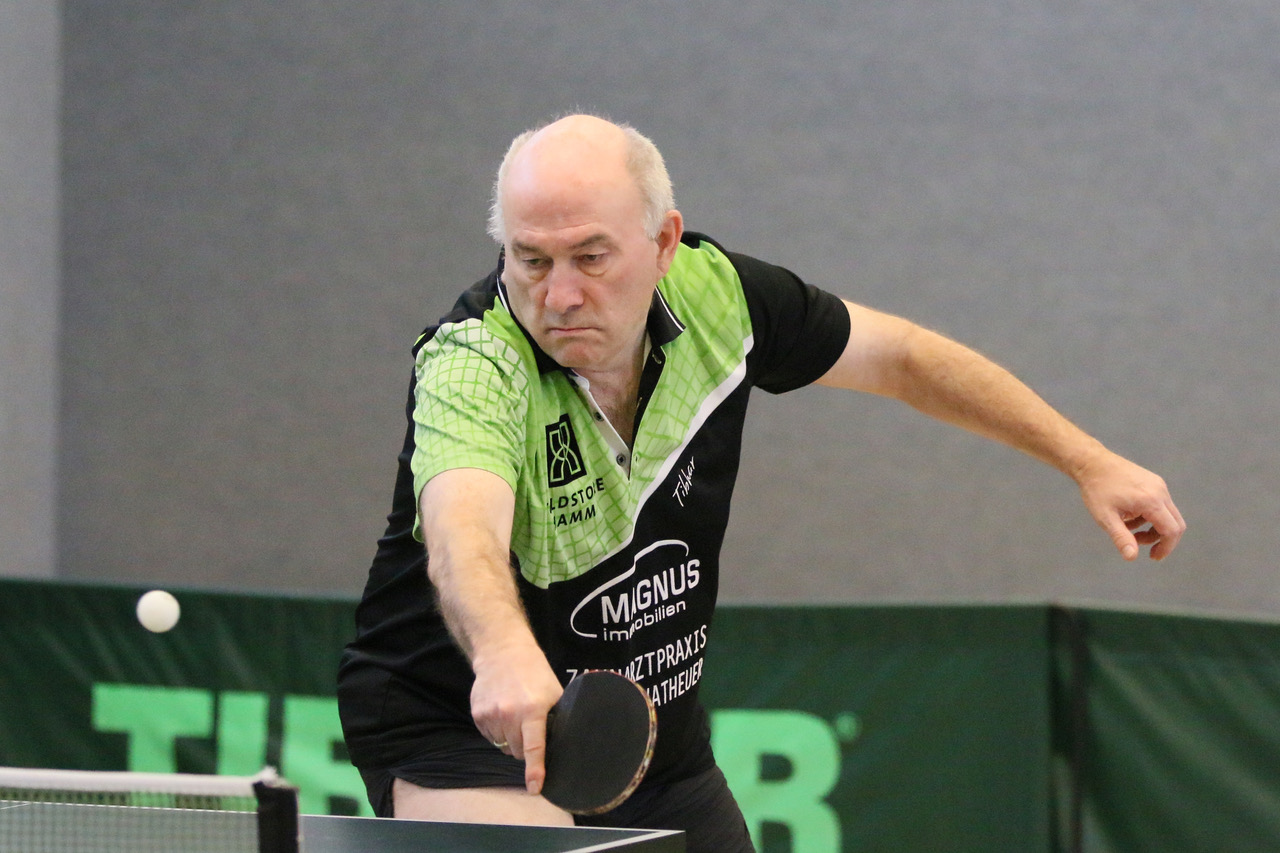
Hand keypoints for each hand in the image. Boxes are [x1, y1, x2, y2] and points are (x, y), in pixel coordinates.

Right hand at [469, 639, 563, 795]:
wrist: (502, 652)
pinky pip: (490, 737)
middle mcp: (509, 714)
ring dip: (511, 738)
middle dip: (526, 746)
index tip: (534, 788)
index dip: (535, 770)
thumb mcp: (554, 691)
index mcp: (532, 710)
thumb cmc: (534, 672)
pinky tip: (502, 711)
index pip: (534, 747)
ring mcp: (491, 715)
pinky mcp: (478, 715)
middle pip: (519, 752)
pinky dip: (498, 731)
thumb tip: (568, 743)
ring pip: (504, 746)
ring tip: (515, 713)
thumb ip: (557, 718)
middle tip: (530, 725)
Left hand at [1075, 450, 1185, 560]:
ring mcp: (1158, 485)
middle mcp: (1160, 491)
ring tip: (1127, 528)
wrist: (1092, 462)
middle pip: (1175, 523)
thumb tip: (1131, 557)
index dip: (1166, 548)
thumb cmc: (1096, 489)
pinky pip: (1160, 504)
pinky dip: (1149, 515)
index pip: (1172, 530)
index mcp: (1151, 501)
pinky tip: (1128, 516)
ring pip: (1168, 514)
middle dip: (1161, 539)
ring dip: (1152, 527)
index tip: (1153, 557)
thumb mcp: (1105, 517)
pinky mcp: (1154, 481)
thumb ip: (1121, 538)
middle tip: (1140, 545)